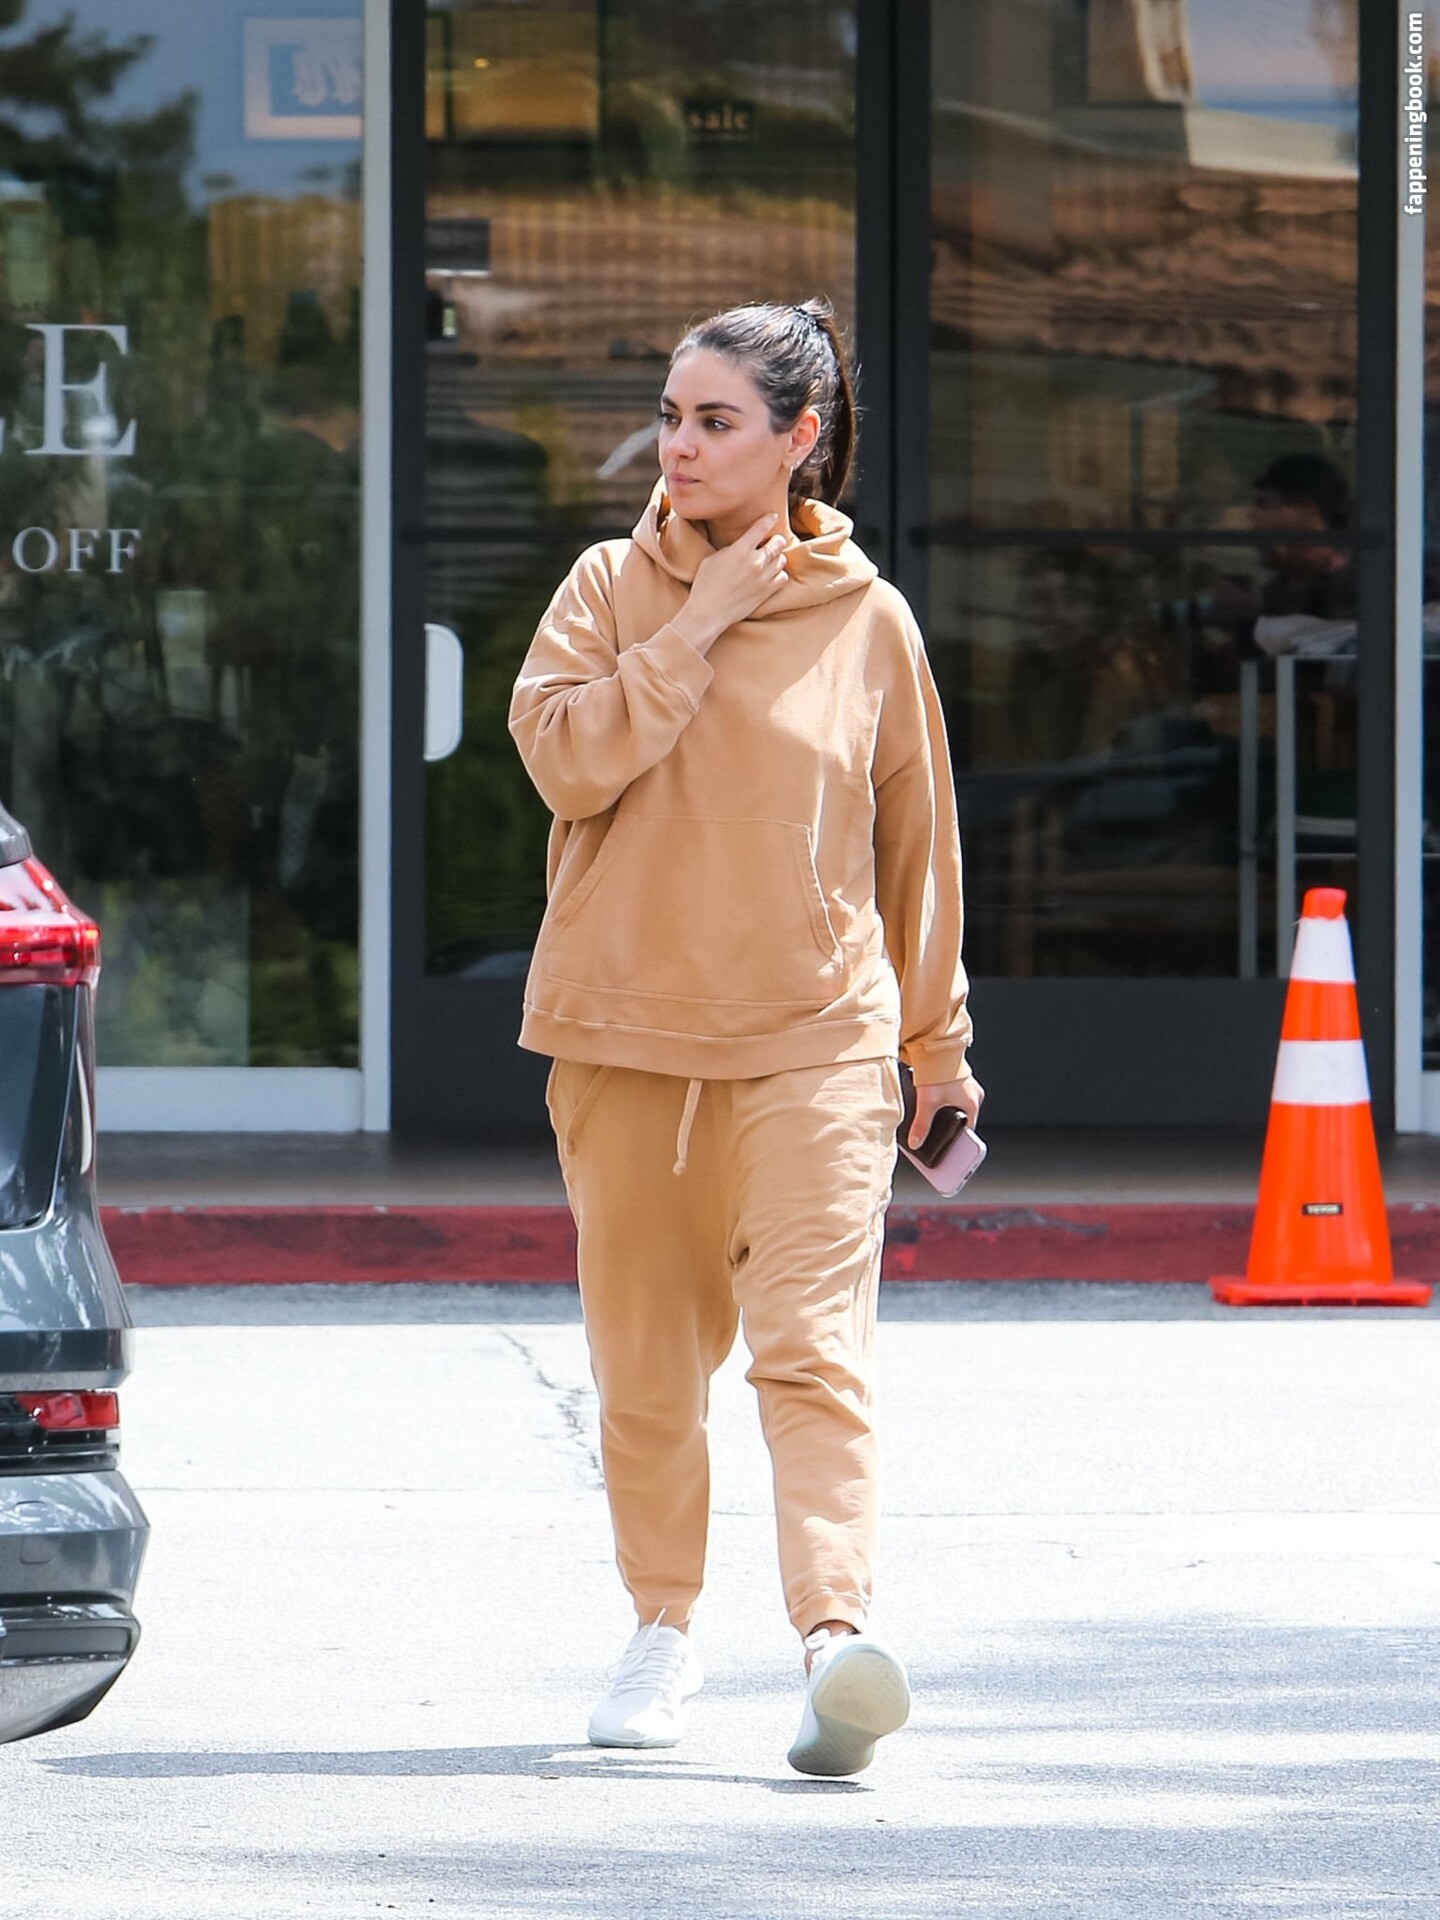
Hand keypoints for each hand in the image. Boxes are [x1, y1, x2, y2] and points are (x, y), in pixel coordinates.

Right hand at [670, 513, 789, 654]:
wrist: (708, 612)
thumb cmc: (705, 586)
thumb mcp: (712, 559)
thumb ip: (731, 549)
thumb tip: (741, 547)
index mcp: (740, 549)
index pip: (761, 527)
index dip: (769, 519)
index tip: (772, 516)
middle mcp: (755, 561)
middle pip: (778, 542)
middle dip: (776, 539)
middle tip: (773, 541)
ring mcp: (763, 577)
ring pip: (782, 559)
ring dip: (777, 557)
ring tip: (770, 560)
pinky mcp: (767, 592)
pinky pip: (783, 577)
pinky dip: (780, 574)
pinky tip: (772, 575)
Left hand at [909, 1074, 983, 1150]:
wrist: (936, 1045)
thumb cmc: (938, 1071)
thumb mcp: (927, 1102)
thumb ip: (921, 1124)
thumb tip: (915, 1142)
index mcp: (972, 1103)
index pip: (968, 1130)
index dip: (958, 1140)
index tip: (950, 1148)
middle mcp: (973, 1094)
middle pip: (962, 1118)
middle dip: (949, 1126)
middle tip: (936, 1134)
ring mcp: (967, 1085)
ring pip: (957, 1105)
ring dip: (946, 1112)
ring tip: (931, 1116)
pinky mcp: (958, 1077)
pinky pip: (953, 1094)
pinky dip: (943, 1100)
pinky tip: (931, 1100)